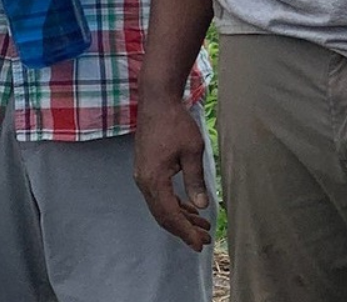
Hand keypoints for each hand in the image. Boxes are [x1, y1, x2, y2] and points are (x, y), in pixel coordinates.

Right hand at [132, 87, 212, 250]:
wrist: (157, 102)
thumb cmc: (175, 123)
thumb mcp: (192, 151)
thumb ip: (195, 180)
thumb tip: (202, 206)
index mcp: (154, 180)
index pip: (170, 214)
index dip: (185, 231)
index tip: (199, 244)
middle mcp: (144, 181)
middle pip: (163, 215)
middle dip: (183, 229)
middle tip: (203, 240)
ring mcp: (143, 176)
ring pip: (161, 206)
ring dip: (180, 217)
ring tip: (201, 227)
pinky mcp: (147, 170)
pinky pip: (160, 195)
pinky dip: (174, 204)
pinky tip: (189, 208)